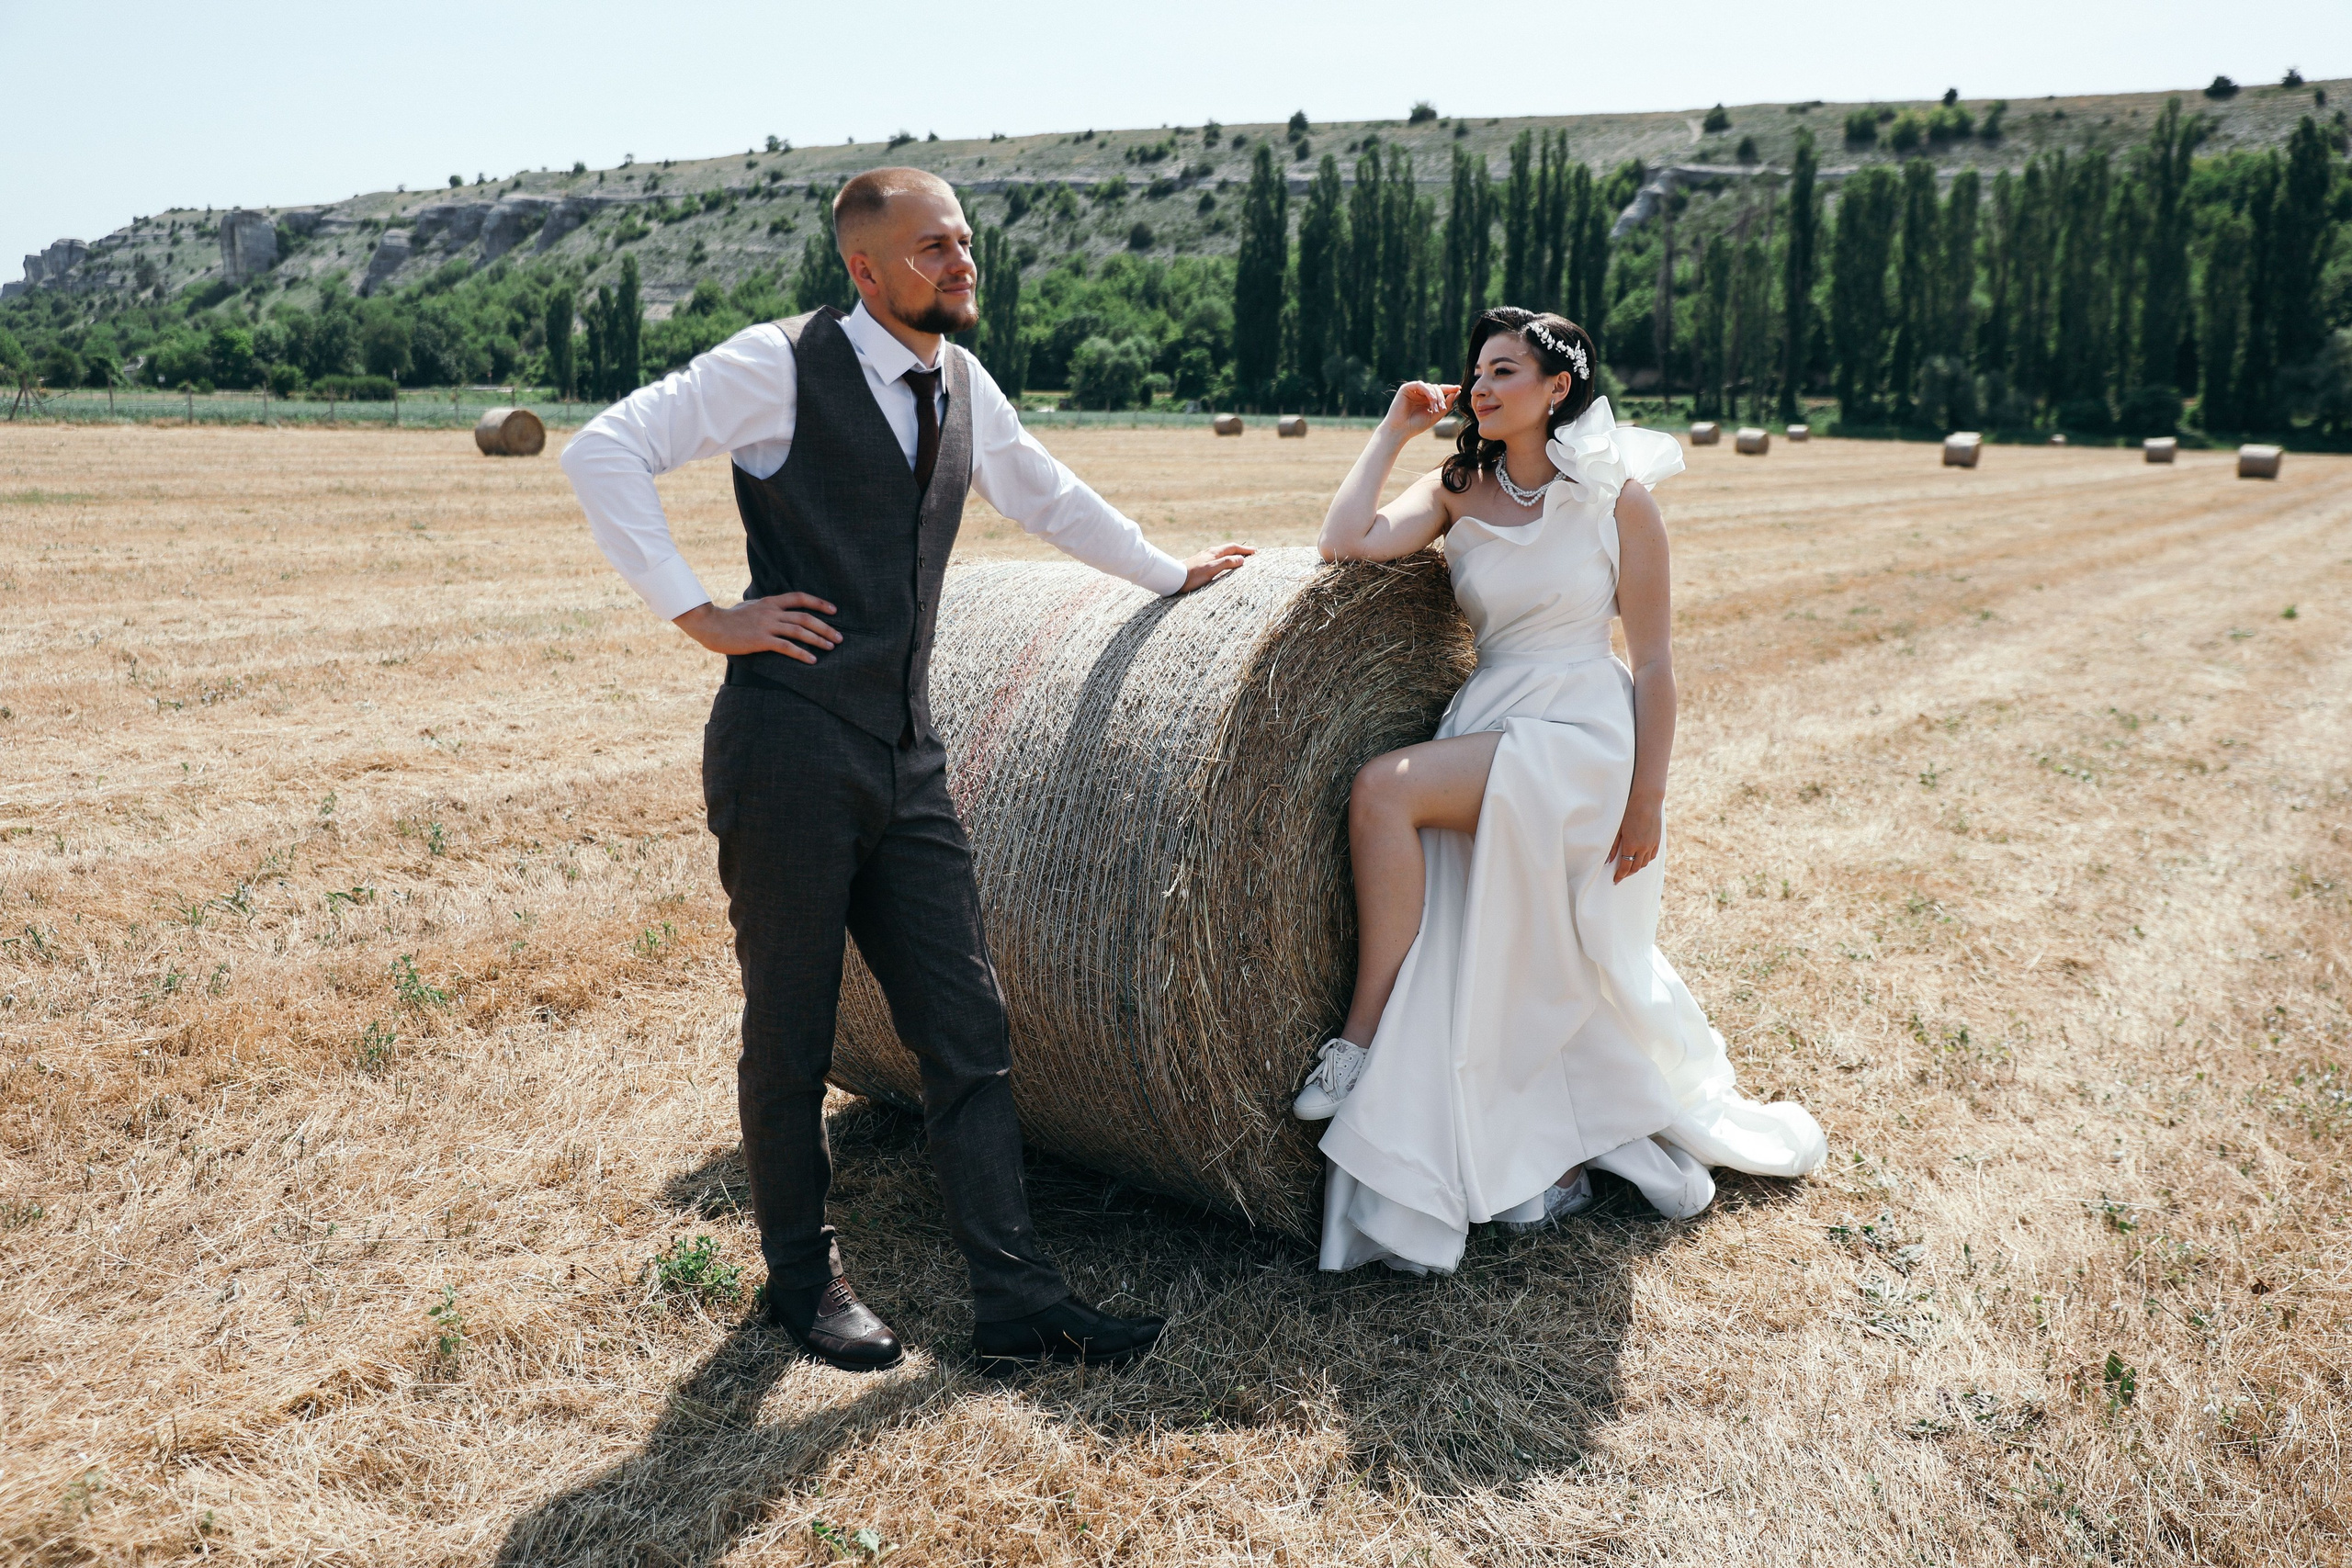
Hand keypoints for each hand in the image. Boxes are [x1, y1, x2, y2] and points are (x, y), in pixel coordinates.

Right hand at [673, 593, 840, 662]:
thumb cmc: (729, 619)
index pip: (800, 597)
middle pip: (805, 617)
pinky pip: (787, 647)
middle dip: (825, 627)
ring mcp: (766, 625)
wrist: (710, 624)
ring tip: (831, 647)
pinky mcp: (761, 640)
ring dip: (819, 639)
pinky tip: (812, 660)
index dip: (819, 603)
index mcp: (770, 601)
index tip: (834, 610)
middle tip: (839, 637)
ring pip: (800, 631)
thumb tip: (778, 612)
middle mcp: (771, 611)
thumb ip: (766, 609)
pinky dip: (802, 653)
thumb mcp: (750, 607)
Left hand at [1180, 543, 1254, 592]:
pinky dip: (1226, 561)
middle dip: (1241, 551)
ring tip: (1241, 559)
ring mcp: (1205, 558)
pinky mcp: (1200, 565)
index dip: (1245, 550)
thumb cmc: (1193, 575)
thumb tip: (1241, 559)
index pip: (1233, 548)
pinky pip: (1217, 560)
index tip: (1255, 552)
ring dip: (1233, 555)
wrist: (1174, 579)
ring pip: (1223, 554)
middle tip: (1252, 553)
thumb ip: (1227, 563)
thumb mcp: (1212, 569)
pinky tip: (1224, 566)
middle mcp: (1210, 553)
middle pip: (1228, 549)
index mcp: (1214, 552)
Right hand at [1383, 381, 1460, 438]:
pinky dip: (1428, 391)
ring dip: (1436, 397)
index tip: (1459, 388)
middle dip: (1442, 398)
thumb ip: (1447, 405)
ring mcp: (1414, 390)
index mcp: (1427, 400)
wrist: (1400, 430)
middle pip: (1437, 388)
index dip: (1450, 389)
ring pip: (1430, 387)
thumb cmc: (1416, 425)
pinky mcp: (1406, 388)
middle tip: (1441, 409)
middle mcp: (1421, 394)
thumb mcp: (1436, 416)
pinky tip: (1431, 398)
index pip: (1440, 391)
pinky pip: (1421, 385)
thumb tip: (1457, 392)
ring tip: (1435, 408)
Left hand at [1607, 793, 1662, 883]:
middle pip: (1636, 867)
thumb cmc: (1629, 812)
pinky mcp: (1658, 840)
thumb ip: (1613, 847)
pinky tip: (1641, 860)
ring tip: (1630, 868)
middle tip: (1621, 875)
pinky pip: (1652, 856)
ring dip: (1637, 868)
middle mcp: (1643, 847)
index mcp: (1631, 845)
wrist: (1647, 801)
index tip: (1616, 880)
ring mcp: (1652, 844)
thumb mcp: (1618, 829)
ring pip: (1645, 863)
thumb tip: (1609, 861)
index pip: (1625, 866)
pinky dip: (1646, 860)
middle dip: (1628, 873)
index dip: (1620, 875)